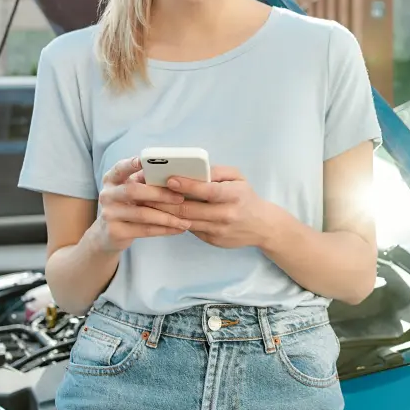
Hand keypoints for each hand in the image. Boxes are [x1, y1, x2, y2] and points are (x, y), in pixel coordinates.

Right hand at [90, 158, 192, 251]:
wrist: (108, 235)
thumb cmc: (127, 206)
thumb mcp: (131, 190)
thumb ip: (145, 181)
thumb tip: (173, 173)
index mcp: (111, 180)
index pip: (120, 168)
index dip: (131, 164)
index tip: (143, 160)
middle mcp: (107, 195)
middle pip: (133, 191)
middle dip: (159, 194)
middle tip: (180, 198)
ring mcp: (109, 214)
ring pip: (142, 214)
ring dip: (167, 217)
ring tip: (185, 221)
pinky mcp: (115, 232)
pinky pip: (145, 230)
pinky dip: (164, 230)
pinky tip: (178, 229)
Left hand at [156, 166, 275, 249]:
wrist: (262, 226)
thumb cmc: (246, 197)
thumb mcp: (238, 178)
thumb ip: (217, 172)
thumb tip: (193, 168)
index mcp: (234, 195)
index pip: (208, 191)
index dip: (188, 185)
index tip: (170, 179)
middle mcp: (226, 214)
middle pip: (190, 208)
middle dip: (165, 200)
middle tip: (147, 192)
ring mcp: (218, 230)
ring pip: (185, 221)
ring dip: (164, 212)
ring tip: (147, 203)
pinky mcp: (212, 240)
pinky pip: (189, 229)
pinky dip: (174, 221)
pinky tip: (161, 214)